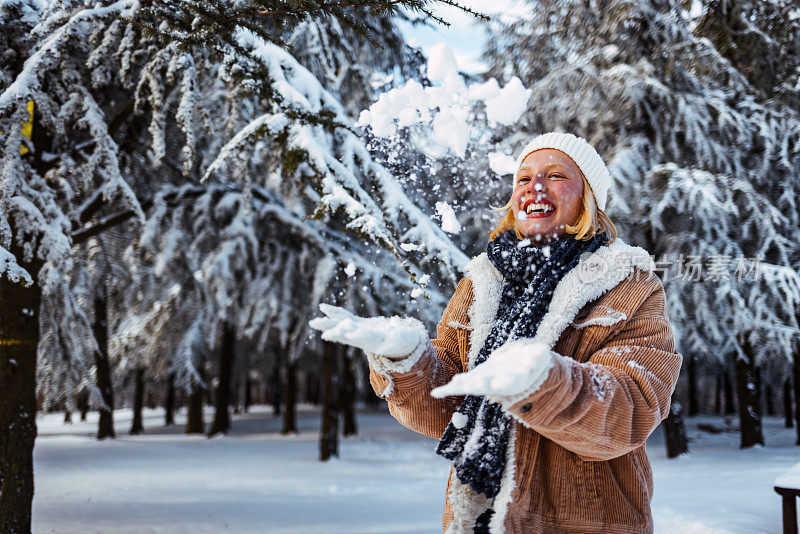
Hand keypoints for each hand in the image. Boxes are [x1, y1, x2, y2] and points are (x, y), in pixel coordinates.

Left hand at [309, 303, 425, 358]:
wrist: (401, 343)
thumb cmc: (405, 340)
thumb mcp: (405, 336)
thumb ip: (398, 331)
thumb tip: (394, 324)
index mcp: (375, 340)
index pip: (362, 337)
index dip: (353, 335)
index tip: (346, 334)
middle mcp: (363, 337)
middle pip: (346, 334)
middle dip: (334, 331)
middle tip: (321, 331)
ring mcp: (359, 330)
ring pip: (341, 325)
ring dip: (327, 323)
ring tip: (313, 322)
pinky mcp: (359, 324)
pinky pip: (345, 317)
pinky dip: (335, 312)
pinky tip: (323, 307)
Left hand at [430, 338, 553, 398]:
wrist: (519, 367)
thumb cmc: (530, 362)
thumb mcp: (538, 357)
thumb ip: (538, 356)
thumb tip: (540, 352)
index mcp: (514, 380)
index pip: (510, 382)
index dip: (504, 382)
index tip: (498, 383)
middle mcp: (497, 383)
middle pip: (487, 385)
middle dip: (478, 384)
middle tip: (469, 384)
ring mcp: (484, 381)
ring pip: (470, 386)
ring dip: (460, 386)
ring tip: (448, 387)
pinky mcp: (474, 378)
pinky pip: (459, 384)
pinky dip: (448, 389)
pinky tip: (435, 394)